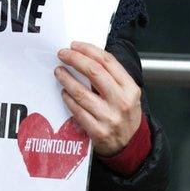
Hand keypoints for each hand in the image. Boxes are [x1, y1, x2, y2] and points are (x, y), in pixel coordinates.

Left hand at [55, 41, 142, 156]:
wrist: (130, 145)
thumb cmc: (124, 115)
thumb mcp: (127, 94)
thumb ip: (111, 77)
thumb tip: (86, 55)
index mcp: (130, 89)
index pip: (108, 62)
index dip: (89, 50)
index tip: (75, 45)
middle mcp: (122, 102)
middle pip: (94, 72)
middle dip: (74, 59)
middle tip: (63, 54)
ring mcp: (109, 117)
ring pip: (81, 92)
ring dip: (66, 78)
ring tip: (58, 71)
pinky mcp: (97, 131)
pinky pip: (77, 110)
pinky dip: (68, 98)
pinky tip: (64, 92)